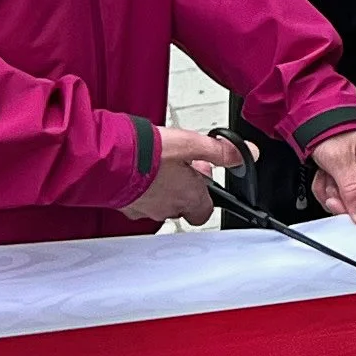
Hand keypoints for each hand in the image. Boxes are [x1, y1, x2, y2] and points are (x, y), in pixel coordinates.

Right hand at [122, 124, 245, 224]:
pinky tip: (138, 170)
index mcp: (188, 197)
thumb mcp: (191, 143)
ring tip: (157, 163)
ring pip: (160, 203)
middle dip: (183, 187)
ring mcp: (145, 210)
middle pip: (183, 206)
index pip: (206, 211)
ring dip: (163, 187)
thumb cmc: (146, 153)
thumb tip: (248, 153)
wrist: (107, 159)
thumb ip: (221, 151)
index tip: (202, 176)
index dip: (207, 195)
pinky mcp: (125, 206)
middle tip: (178, 164)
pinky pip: (139, 201)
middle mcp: (167, 208)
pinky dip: (142, 188)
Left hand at [307, 129, 355, 226]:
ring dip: (329, 191)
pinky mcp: (348, 182)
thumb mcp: (341, 162)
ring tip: (328, 173)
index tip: (342, 206)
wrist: (318, 119)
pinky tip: (325, 174)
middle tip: (332, 180)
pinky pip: (335, 197)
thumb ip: (354, 192)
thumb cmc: (334, 132)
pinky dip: (325, 187)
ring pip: (344, 205)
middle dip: (339, 198)